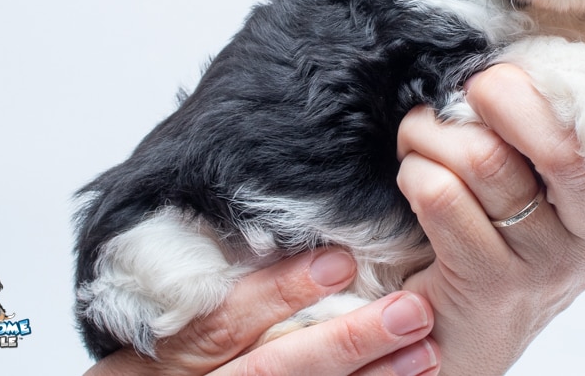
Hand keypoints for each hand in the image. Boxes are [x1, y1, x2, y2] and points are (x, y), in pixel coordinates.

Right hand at [85, 249, 440, 375]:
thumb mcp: (163, 322)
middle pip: (271, 369)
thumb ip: (209, 281)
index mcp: (161, 357)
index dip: (280, 293)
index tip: (341, 261)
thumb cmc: (163, 356)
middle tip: (412, 310)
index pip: (219, 322)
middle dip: (345, 343)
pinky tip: (406, 375)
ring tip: (424, 348)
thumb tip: (283, 224)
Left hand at [397, 64, 584, 374]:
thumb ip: (548, 131)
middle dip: (498, 96)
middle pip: (558, 142)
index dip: (543, 82)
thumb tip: (507, 65)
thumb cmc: (503, 241)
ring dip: (434, 133)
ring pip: (485, 160)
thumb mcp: (548, 189)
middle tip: (467, 91)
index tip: (502, 75)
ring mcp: (549, 264)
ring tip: (421, 135)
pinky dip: (415, 171)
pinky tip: (414, 177)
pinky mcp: (493, 285)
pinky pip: (441, 196)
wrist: (468, 337)